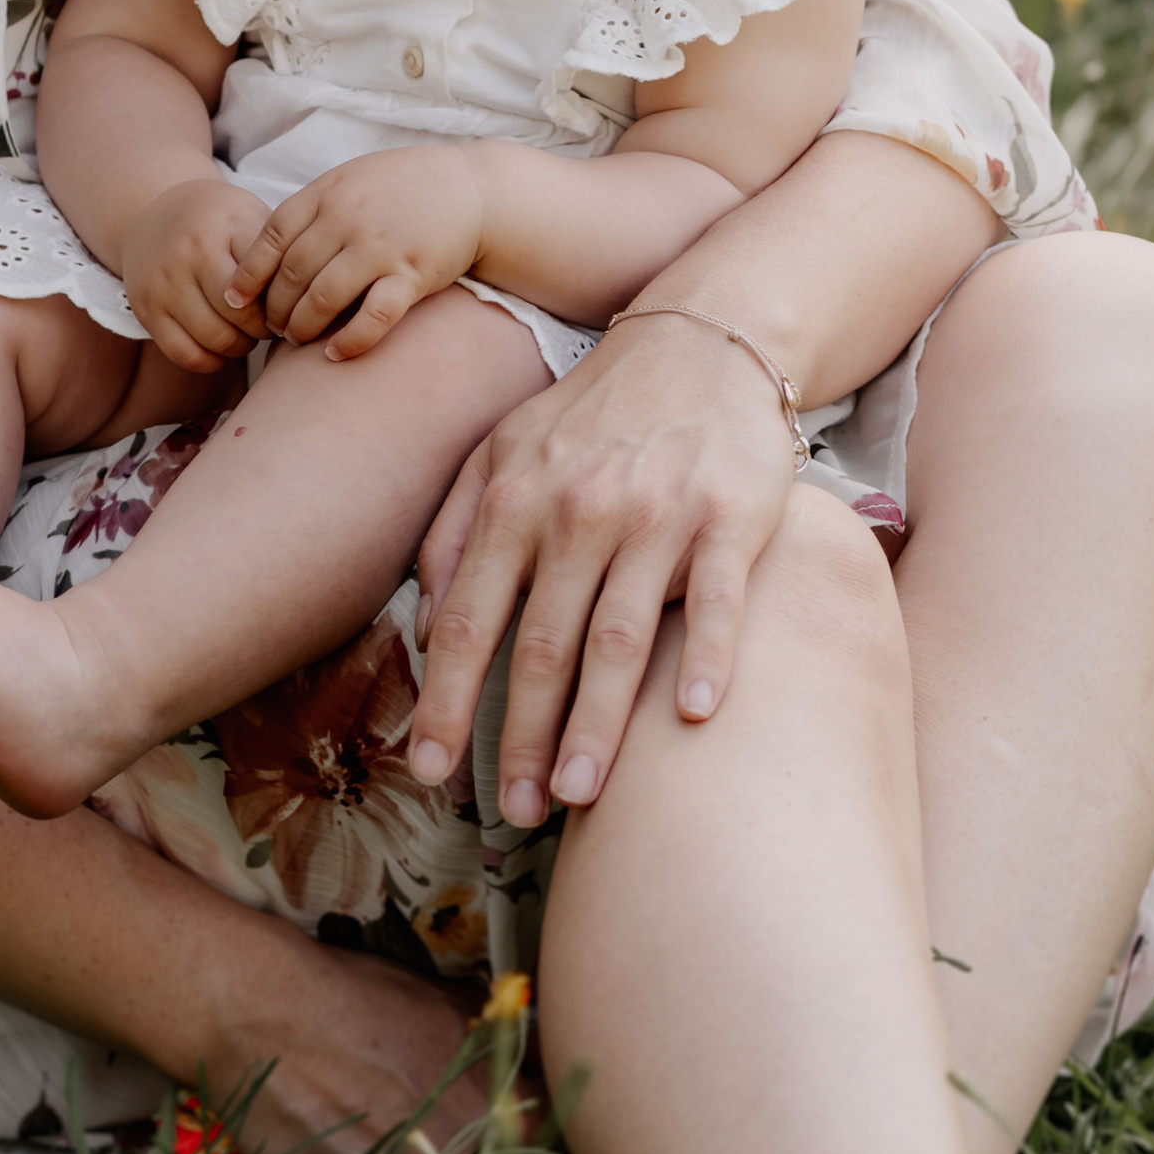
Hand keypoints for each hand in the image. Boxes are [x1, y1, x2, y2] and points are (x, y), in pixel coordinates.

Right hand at [118, 177, 274, 369]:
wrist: (157, 213)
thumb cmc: (221, 222)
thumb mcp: (253, 218)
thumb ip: (281, 254)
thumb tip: (316, 303)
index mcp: (227, 226)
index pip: (268, 280)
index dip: (287, 301)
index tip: (292, 303)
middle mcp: (191, 252)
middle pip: (243, 315)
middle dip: (265, 329)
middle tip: (272, 324)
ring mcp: (164, 282)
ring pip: (216, 339)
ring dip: (241, 347)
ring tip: (248, 334)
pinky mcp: (146, 309)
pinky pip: (186, 354)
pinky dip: (211, 360)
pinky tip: (221, 347)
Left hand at [228, 146, 487, 358]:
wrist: (473, 190)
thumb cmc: (406, 187)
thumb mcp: (353, 179)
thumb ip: (316, 207)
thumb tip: (272, 247)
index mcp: (329, 192)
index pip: (271, 236)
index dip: (248, 273)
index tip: (236, 299)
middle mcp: (349, 219)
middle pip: (292, 274)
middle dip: (274, 308)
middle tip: (271, 328)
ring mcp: (381, 247)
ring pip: (323, 298)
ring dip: (303, 327)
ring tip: (296, 340)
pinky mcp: (413, 275)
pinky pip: (374, 316)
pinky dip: (351, 340)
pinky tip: (336, 354)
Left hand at [405, 312, 796, 825]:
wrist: (702, 342)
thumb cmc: (594, 412)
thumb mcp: (504, 448)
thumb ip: (454, 528)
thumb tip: (422, 622)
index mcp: (514, 500)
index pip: (469, 620)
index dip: (447, 702)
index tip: (431, 772)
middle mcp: (578, 511)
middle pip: (542, 646)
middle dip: (522, 738)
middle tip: (513, 811)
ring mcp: (657, 516)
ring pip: (619, 638)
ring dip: (598, 726)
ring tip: (579, 796)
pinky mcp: (731, 518)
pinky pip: (716, 600)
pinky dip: (705, 658)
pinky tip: (693, 718)